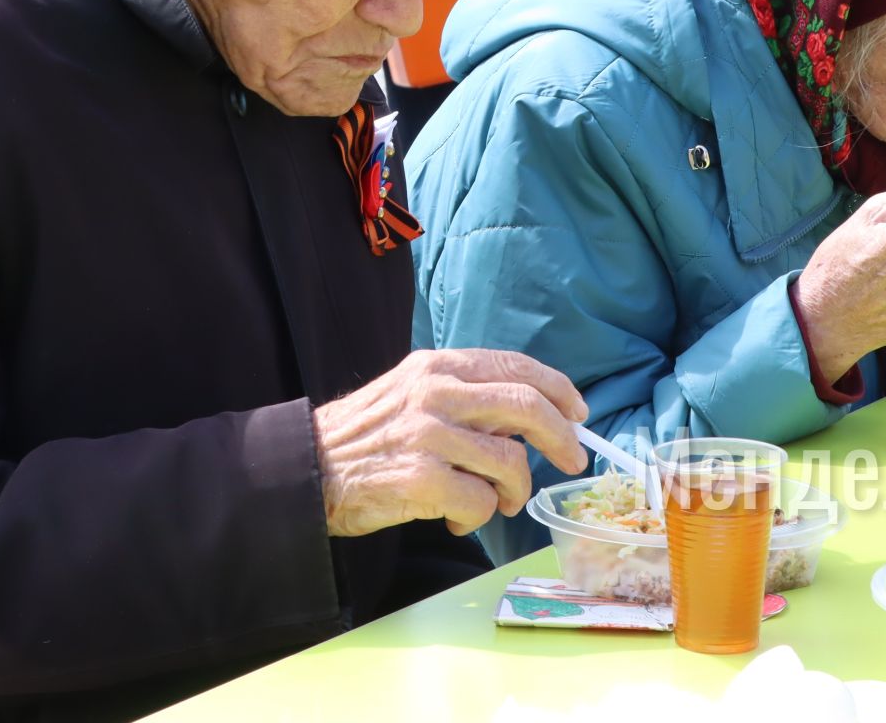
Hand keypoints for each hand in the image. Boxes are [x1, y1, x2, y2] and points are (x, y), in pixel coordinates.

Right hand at [312, 349, 588, 538]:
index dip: (557, 389)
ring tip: (495, 502)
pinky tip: (456, 519)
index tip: (578, 413)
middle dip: (560, 437)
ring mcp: (428, 435)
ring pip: (510, 463)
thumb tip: (530, 418)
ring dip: (512, 491)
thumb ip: (465, 397)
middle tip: (570, 460)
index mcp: (437, 366)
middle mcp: (435, 393)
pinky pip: (481, 503)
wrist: (307, 468)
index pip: (515, 367)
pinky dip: (479, 517)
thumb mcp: (412, 394)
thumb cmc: (367, 437)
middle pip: (526, 407)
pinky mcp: (421, 479)